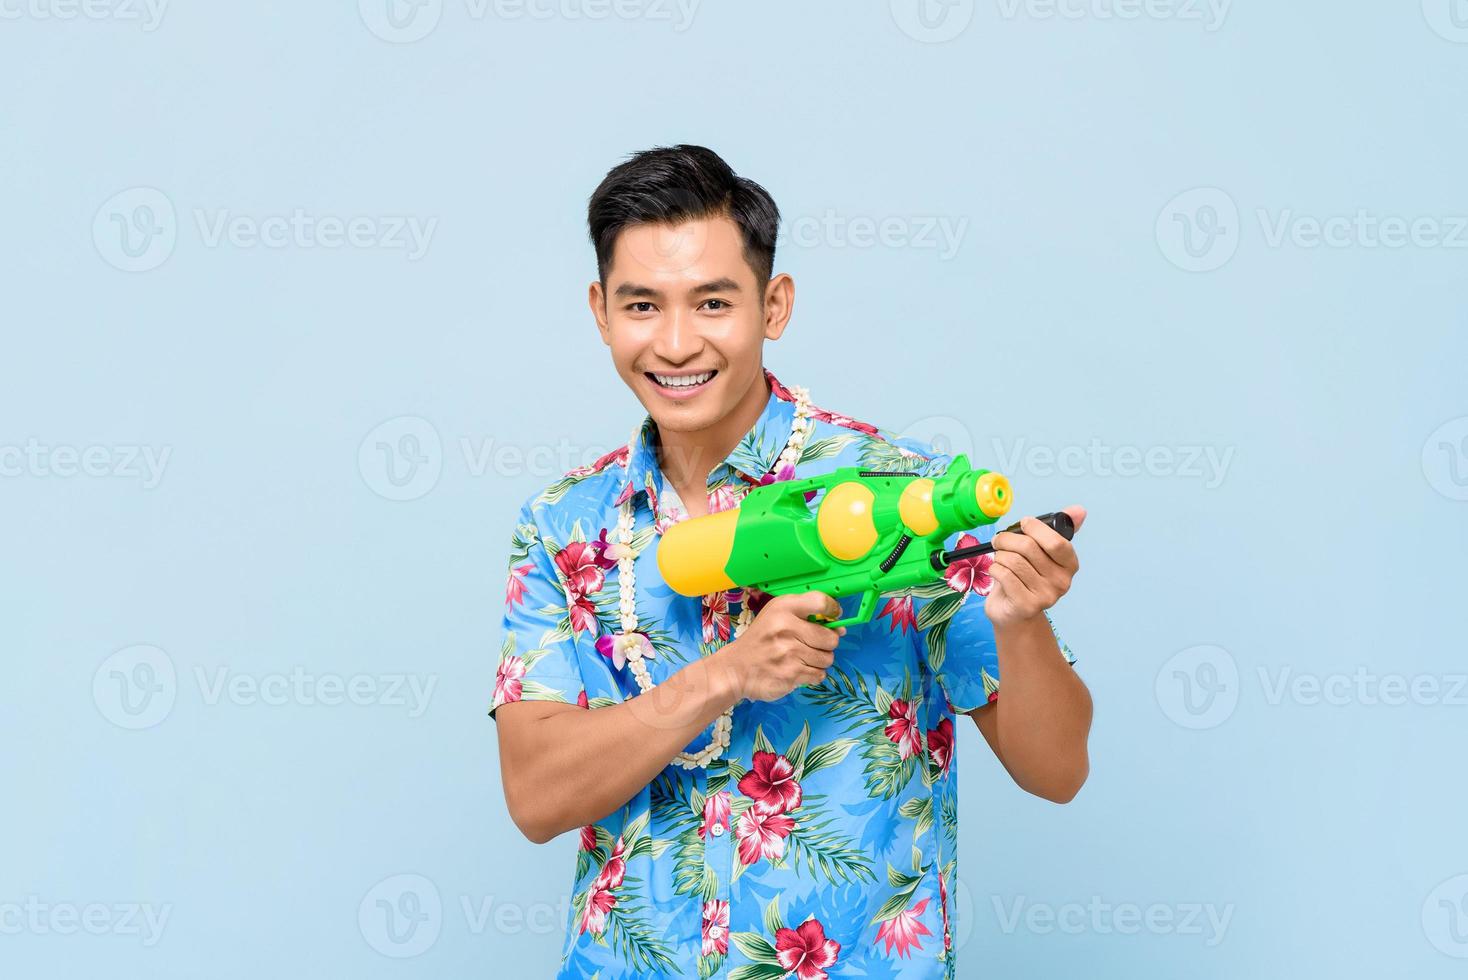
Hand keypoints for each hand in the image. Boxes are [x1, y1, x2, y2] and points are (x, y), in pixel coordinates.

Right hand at [718, 592, 845, 701]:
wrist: (735, 668)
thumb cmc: (761, 639)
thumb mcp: (777, 615)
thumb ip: (807, 615)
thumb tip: (841, 629)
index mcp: (783, 608)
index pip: (821, 602)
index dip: (833, 610)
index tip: (832, 618)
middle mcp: (786, 628)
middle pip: (831, 638)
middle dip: (827, 644)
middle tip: (812, 644)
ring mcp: (789, 653)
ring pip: (827, 659)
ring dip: (819, 661)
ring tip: (802, 658)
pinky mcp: (791, 675)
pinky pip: (819, 675)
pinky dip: (812, 674)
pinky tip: (798, 669)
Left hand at [984, 505, 1085, 628]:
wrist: (1014, 613)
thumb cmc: (1027, 576)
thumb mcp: (1042, 552)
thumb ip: (1058, 529)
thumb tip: (1079, 510)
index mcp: (1070, 565)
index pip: (1056, 541)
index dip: (1035, 528)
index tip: (1023, 523)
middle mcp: (1062, 582)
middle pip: (1028, 548)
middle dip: (1007, 539)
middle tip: (999, 540)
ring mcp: (1046, 596)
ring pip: (1012, 560)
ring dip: (999, 555)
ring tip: (1000, 559)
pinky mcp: (1026, 605)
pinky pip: (1003, 575)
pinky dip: (994, 569)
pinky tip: (997, 572)